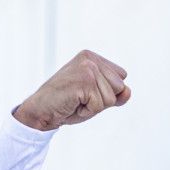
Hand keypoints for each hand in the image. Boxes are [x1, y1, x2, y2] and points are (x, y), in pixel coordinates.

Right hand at [13, 50, 130, 130]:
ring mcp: (87, 68)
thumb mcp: (96, 98)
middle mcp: (90, 59)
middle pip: (119, 88)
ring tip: (75, 101)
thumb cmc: (67, 104)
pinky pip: (99, 106)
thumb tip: (128, 91)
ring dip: (94, 107)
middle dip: (102, 100)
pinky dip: (86, 112)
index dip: (106, 92)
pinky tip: (72, 104)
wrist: (40, 111)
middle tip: (79, 98)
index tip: (85, 93)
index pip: (121, 78)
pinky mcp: (84, 81)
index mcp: (93, 57)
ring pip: (110, 98)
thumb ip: (115, 94)